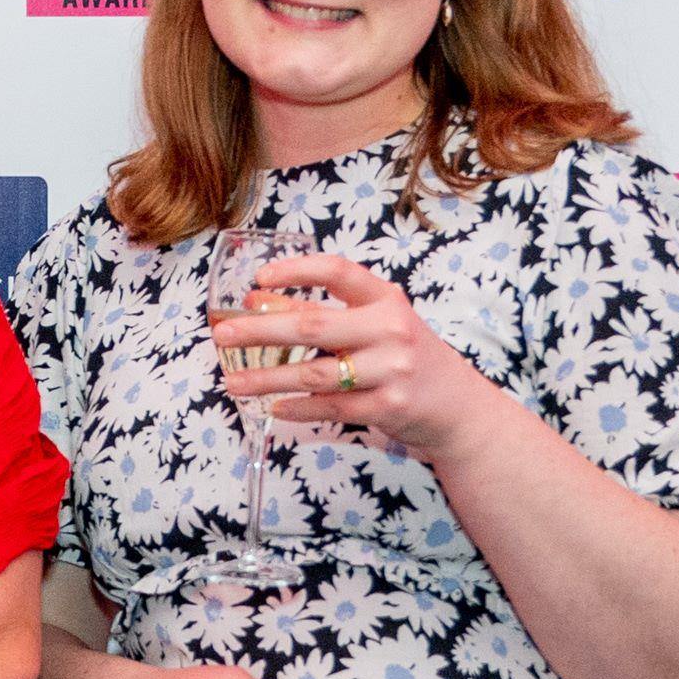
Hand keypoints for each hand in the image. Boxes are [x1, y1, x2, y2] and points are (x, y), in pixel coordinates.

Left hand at [212, 254, 508, 459]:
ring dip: (267, 378)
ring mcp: (390, 369)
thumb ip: (319, 310)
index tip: (258, 278)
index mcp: (385, 299)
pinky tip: (274, 407)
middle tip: (221, 334)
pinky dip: (298, 408)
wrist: (457, 407)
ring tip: (232, 382)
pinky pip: (331, 407)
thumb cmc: (406, 357)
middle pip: (312, 327)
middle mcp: (390, 329)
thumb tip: (255, 299)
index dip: (296, 270)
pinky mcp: (388, 406)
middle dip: (260, 330)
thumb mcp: (372, 324)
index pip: (337, 271)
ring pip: (314, 373)